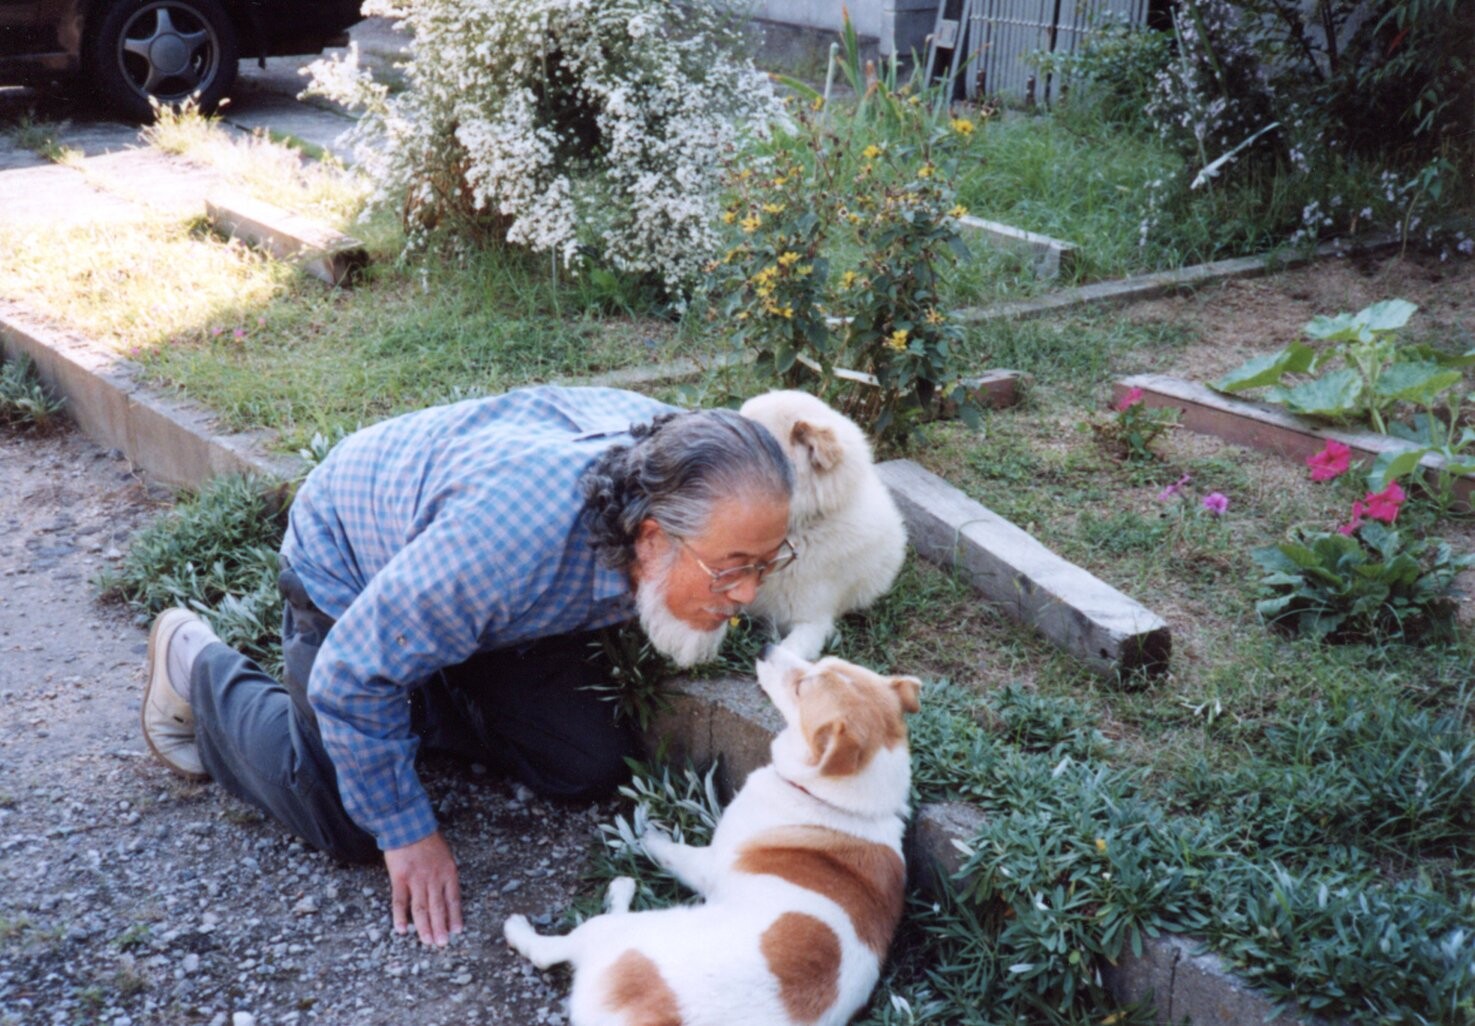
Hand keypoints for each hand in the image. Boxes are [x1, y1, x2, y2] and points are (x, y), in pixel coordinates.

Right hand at [383, 831, 462, 945]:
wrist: (408, 826)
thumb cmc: (428, 840)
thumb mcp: (445, 855)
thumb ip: (446, 875)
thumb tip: (448, 894)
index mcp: (448, 872)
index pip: (453, 899)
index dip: (455, 916)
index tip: (457, 931)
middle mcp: (434, 878)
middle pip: (438, 908)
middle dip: (441, 927)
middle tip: (442, 944)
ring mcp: (416, 880)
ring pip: (421, 909)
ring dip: (424, 927)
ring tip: (427, 942)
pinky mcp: (399, 879)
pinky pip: (400, 902)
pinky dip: (400, 917)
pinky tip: (402, 930)